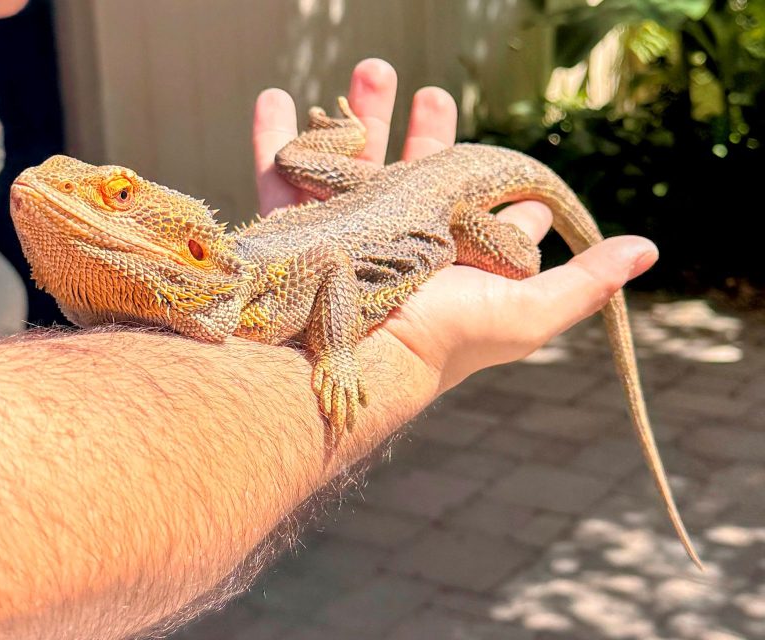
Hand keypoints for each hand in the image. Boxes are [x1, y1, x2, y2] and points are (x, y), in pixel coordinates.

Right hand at [252, 59, 657, 402]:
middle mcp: (404, 241)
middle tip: (433, 94)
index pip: (487, 213)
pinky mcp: (296, 230)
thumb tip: (649, 248)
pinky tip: (275, 98)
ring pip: (354, 162)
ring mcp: (348, 233)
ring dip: (360, 116)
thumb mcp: (528, 311)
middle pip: (418, 173)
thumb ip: (584, 280)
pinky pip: (279, 173)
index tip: (520, 172)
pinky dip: (274, 137)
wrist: (358, 362)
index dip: (507, 190)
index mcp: (454, 253)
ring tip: (370, 71)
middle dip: (427, 129)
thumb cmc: (445, 338)